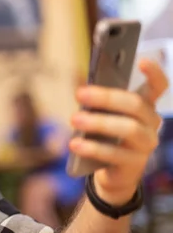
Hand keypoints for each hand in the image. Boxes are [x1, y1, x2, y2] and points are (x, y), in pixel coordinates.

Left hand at [69, 59, 168, 204]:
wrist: (110, 172)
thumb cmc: (106, 136)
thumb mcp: (101, 116)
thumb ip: (97, 102)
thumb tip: (82, 88)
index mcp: (145, 107)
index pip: (158, 87)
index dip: (154, 73)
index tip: (141, 60)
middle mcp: (151, 124)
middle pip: (135, 105)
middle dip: (106, 97)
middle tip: (80, 93)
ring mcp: (145, 145)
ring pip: (127, 128)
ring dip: (98, 122)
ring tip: (74, 119)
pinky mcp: (134, 164)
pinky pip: (114, 153)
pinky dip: (92, 147)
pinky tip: (74, 144)